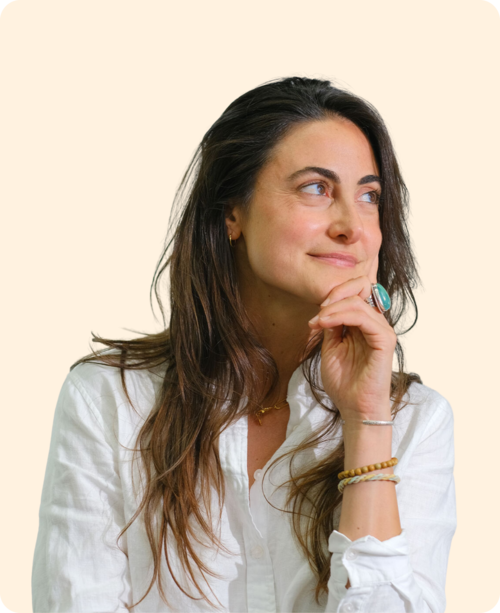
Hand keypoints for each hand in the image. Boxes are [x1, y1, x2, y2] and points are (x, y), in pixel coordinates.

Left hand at [308, 276, 396, 421]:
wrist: (354, 408)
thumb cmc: (344, 382)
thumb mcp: (330, 347)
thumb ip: (331, 325)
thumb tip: (324, 306)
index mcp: (364, 323)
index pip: (357, 291)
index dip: (336, 293)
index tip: (316, 312)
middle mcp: (375, 323)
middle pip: (361, 287)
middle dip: (335, 294)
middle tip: (318, 313)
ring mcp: (382, 331)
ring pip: (358, 302)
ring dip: (332, 308)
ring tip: (317, 322)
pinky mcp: (385, 341)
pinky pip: (365, 318)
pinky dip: (341, 316)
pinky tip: (325, 324)